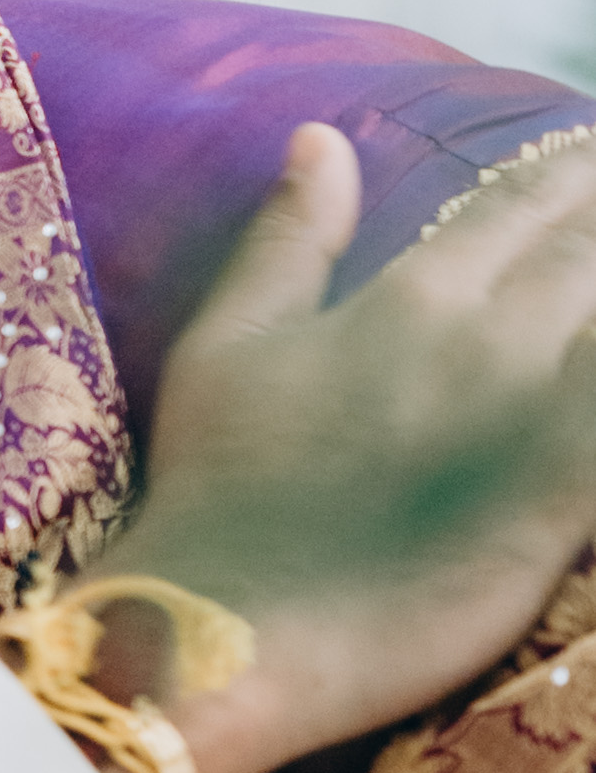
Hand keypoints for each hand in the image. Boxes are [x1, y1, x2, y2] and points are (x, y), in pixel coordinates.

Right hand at [111, 123, 595, 772]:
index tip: (589, 155)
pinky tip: (594, 385)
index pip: (523, 202)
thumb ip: (291, 238)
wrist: (224, 637)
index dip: (570, 174)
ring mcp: (538, 420)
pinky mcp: (565, 500)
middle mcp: (490, 339)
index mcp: (412, 293)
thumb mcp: (228, 344)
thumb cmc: (214, 490)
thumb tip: (324, 136)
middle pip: (592, 251)